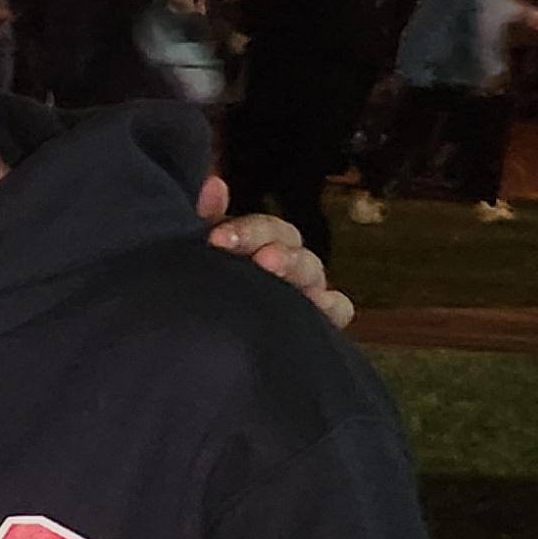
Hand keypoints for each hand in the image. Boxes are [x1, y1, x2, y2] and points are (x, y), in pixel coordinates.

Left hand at [196, 171, 355, 330]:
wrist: (200, 354)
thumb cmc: (203, 294)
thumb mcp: (200, 255)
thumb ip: (206, 220)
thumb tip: (213, 184)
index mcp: (256, 248)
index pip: (263, 228)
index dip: (247, 229)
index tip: (216, 239)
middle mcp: (283, 266)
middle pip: (289, 242)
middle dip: (268, 242)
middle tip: (254, 255)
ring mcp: (302, 292)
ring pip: (311, 269)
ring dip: (295, 265)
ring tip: (272, 266)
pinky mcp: (316, 324)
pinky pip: (338, 308)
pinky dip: (331, 305)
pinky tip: (316, 304)